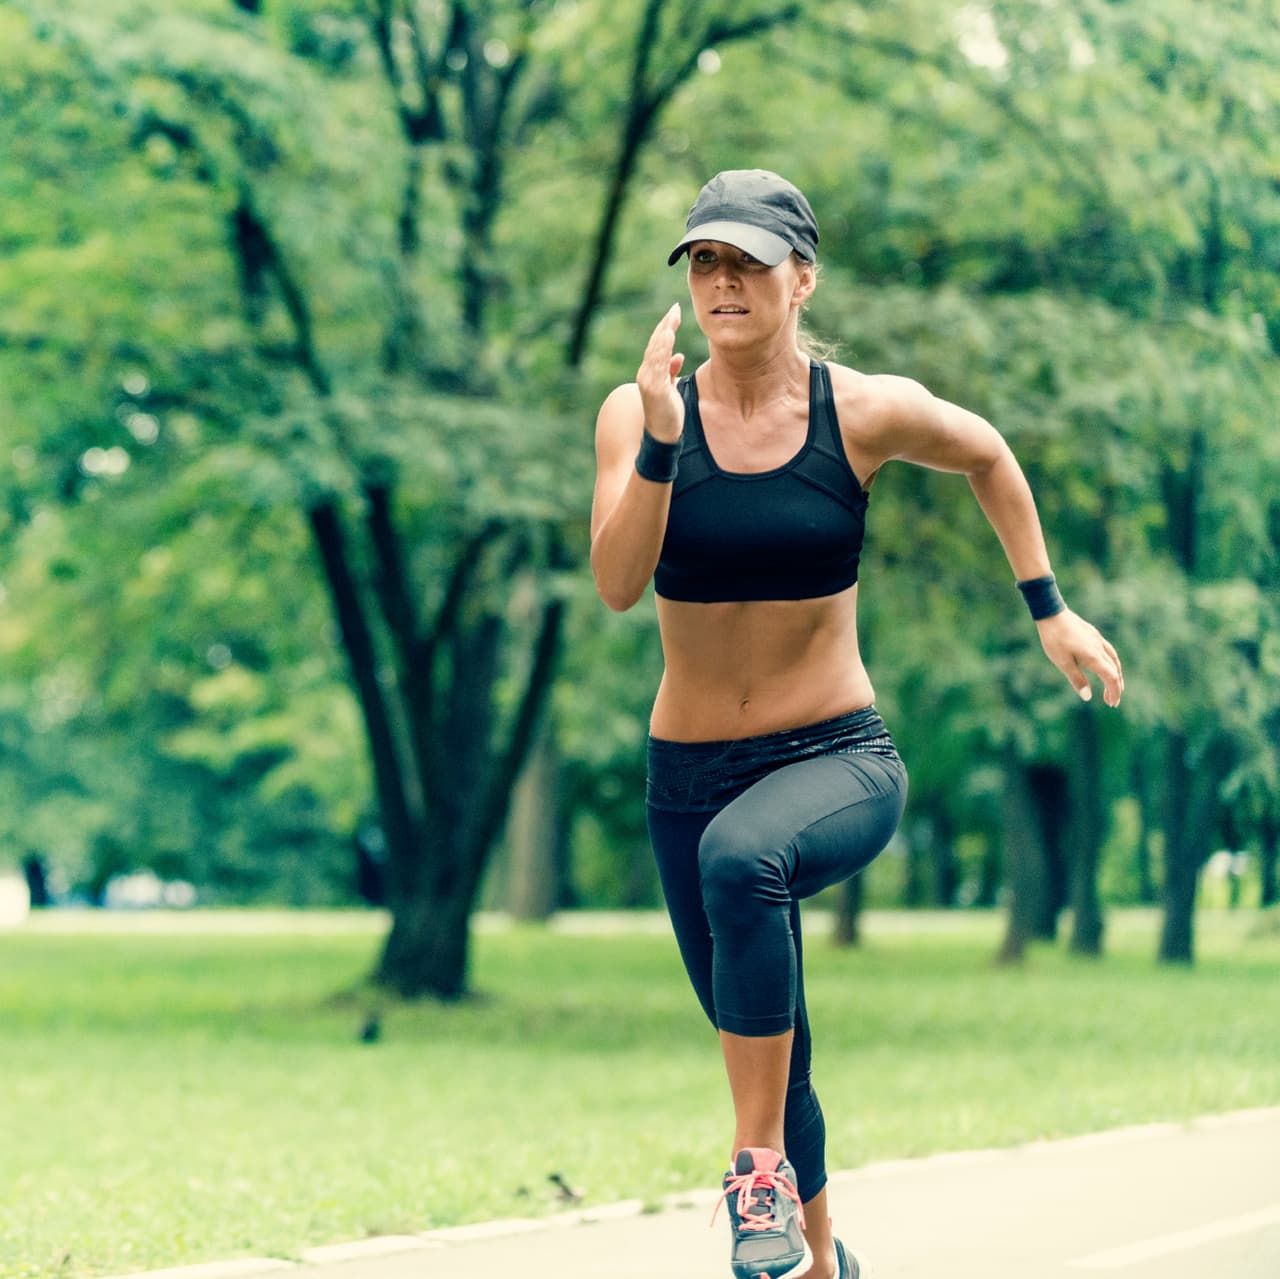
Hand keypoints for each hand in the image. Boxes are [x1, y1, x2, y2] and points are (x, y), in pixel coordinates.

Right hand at [635, 302, 685, 442]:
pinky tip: (669, 336)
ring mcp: (648, 380)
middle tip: (676, 308)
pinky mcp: (654, 388)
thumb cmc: (667, 414)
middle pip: (656, 344)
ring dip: (664, 333)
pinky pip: (657, 363)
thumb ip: (671, 371)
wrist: (663, 437)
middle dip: (666, 324)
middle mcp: (646, 374)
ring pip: (655, 351)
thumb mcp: (671, 388)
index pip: (658, 345)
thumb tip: (678, 356)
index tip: (675, 312)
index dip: (666, 328)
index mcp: (650, 372)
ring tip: (673, 317)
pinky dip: (662, 348)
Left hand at [1036, 610, 1123, 706]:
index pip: (1111, 678)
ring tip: (1112, 686)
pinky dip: (1111, 662)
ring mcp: (1098, 640)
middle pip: (1115, 670)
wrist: (1051, 613)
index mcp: (1094, 657)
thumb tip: (1087, 697)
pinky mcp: (1093, 634)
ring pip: (1113, 660)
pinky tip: (1105, 664)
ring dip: (1115, 675)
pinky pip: (1108, 651)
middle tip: (1111, 701)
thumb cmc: (1054, 639)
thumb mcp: (1062, 662)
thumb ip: (1077, 679)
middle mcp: (1099, 648)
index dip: (1114, 692)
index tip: (1113, 704)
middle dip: (1115, 687)